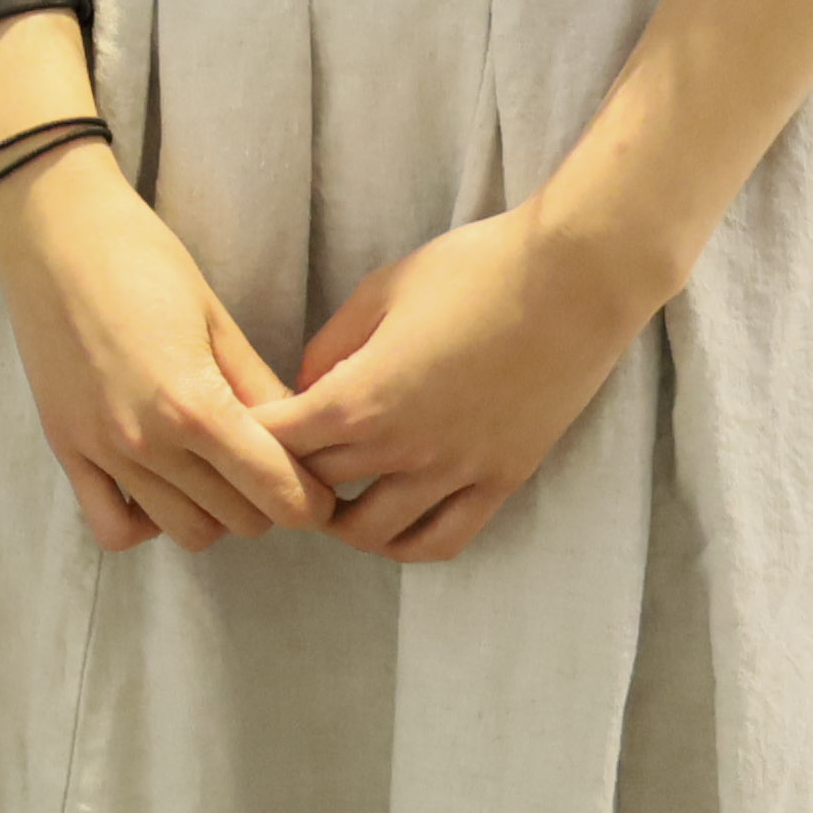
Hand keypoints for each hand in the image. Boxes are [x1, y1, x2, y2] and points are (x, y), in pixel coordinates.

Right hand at [0, 140, 328, 551]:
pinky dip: (146, 521)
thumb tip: (302, 439)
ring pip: (186, 531)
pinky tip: (160, 484)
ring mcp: (102, 450)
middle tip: (268, 464)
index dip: (314, 498)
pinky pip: (115, 528)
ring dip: (215, 512)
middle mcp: (147, 441)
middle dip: (268, 500)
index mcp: (195, 404)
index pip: (280, 494)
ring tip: (216, 469)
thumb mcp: (216, 317)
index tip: (318, 483)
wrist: (51, 229)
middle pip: (241, 521)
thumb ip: (259, 388)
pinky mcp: (66, 448)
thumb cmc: (140, 257)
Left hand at [267, 203, 658, 563]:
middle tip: (275, 461)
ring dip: (341, 521)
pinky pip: (445, 539)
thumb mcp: (379, 292)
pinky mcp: (502, 481)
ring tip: (329, 497)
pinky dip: (407, 543)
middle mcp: (404, 448)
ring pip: (375, 533)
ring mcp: (457, 472)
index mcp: (362, 398)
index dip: (251, 437)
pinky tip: (391, 521)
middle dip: (286, 476)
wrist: (572, 281)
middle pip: (318, 489)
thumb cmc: (471, 269)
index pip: (280, 443)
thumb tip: (305, 388)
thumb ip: (331, 347)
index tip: (240, 427)